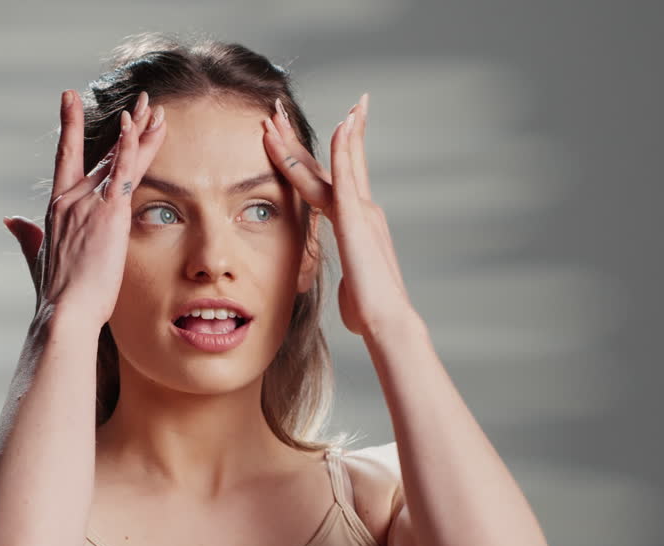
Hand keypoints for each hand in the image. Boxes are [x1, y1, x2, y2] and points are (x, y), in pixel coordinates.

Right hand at [4, 89, 167, 323]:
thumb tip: (11, 220)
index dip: (71, 126)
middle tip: (140, 102)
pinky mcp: (109, 213)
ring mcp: (88, 202)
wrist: (64, 311)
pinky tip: (139, 124)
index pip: (66, 156)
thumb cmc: (56, 294)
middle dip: (125, 126)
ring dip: (139, 130)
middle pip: (102, 153)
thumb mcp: (36, 258)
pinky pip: (124, 171)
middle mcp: (70, 198)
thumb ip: (26, 236)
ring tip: (154, 107)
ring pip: (119, 158)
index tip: (71, 98)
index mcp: (56, 207)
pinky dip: (130, 146)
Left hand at [261, 94, 415, 335]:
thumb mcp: (350, 286)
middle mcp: (361, 209)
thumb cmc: (368, 311)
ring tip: (284, 108)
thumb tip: (349, 291)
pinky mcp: (358, 217)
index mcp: (356, 223)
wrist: (385, 319)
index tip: (288, 138)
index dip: (304, 159)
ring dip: (304, 134)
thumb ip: (348, 277)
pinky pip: (349, 176)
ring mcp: (360, 210)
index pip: (324, 181)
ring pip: (331, 162)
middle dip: (296, 136)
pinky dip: (345, 149)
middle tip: (278, 108)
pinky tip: (342, 125)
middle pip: (323, 163)